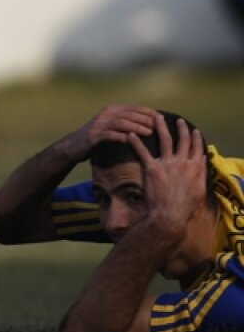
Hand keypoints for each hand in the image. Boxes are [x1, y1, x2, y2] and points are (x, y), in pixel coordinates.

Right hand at [63, 104, 160, 160]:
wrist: (74, 145)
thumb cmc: (98, 137)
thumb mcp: (112, 126)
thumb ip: (126, 122)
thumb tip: (150, 123)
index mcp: (112, 110)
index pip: (134, 108)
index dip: (148, 112)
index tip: (162, 118)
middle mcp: (106, 114)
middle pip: (129, 114)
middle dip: (145, 118)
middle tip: (160, 126)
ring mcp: (99, 124)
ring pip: (121, 122)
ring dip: (136, 126)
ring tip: (149, 132)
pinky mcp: (94, 135)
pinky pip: (109, 135)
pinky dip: (121, 136)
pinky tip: (131, 141)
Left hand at [130, 117, 206, 236]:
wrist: (170, 215)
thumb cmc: (185, 206)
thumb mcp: (199, 190)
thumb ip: (201, 174)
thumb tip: (201, 160)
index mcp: (194, 168)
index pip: (196, 148)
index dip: (196, 138)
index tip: (194, 130)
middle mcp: (181, 163)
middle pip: (182, 141)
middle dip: (180, 128)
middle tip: (178, 119)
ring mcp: (166, 164)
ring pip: (164, 140)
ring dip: (160, 126)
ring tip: (155, 116)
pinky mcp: (151, 168)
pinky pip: (142, 151)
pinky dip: (135, 142)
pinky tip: (130, 133)